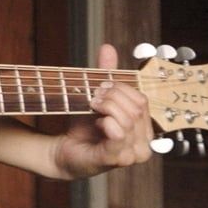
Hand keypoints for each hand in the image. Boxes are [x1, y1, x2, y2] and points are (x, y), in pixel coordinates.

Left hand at [51, 44, 152, 178]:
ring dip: (107, 106)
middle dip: (113, 96)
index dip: (122, 89)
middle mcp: (143, 144)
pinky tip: (97, 122)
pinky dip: (107, 122)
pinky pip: (118, 134)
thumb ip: (107, 74)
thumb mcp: (98, 97)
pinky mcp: (116, 159)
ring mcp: (131, 154)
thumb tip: (108, 47)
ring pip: (128, 119)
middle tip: (94, 96)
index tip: (102, 87)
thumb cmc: (84, 127)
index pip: (142, 100)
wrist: (64, 150)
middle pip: (136, 108)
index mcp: (144, 130)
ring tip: (93, 106)